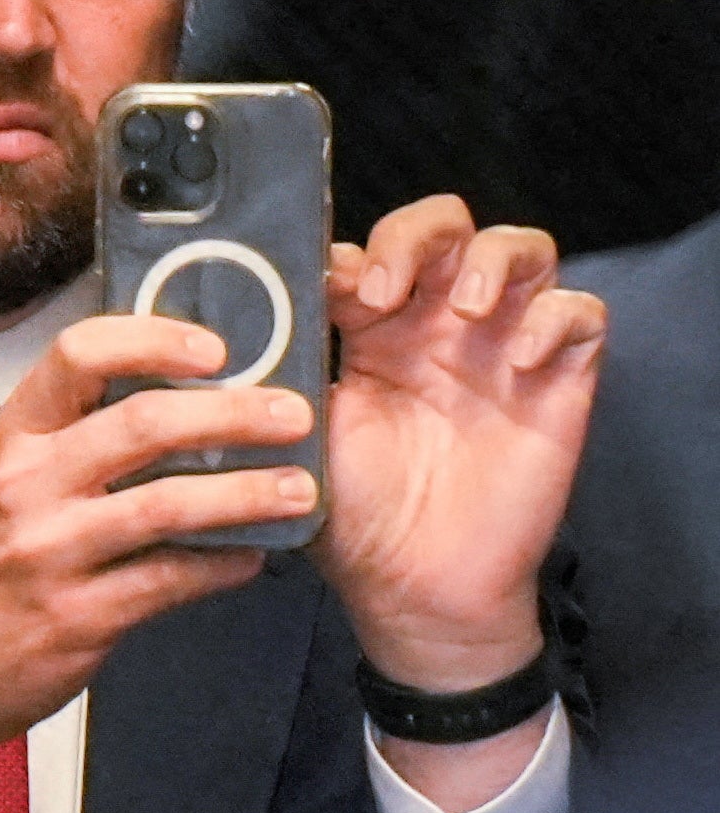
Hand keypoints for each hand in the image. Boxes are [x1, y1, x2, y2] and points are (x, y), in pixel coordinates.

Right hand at [0, 313, 310, 812]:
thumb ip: (66, 435)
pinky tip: (254, 558)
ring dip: (247, 494)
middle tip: (295, 415)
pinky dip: (226, 566)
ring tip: (301, 489)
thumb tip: (170, 389)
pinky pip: (173, 581)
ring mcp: (49, 552)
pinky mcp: (79, 616)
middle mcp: (23, 486)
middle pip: (142, 424)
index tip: (217, 348)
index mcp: (9, 439)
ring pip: (168, 505)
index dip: (154, 340)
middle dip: (234, 413)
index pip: (77, 356)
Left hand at [315, 196, 605, 690]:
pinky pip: (583, 313)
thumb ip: (280, 371)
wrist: (412, 586)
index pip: (367, 251)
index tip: (326, 288)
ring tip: (465, 309)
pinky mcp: (560, 379)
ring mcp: (502, 346)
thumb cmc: (352, 513)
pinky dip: (557, 318)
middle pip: (444, 226)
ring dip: (493, 258)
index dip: (349, 254)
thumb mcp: (301, 431)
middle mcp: (437, 326)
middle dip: (416, 236)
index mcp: (370, 331)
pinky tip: (521, 361)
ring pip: (522, 249)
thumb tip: (230, 317)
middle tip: (387, 291)